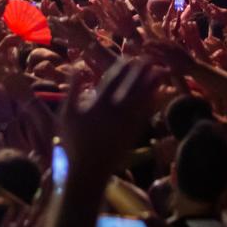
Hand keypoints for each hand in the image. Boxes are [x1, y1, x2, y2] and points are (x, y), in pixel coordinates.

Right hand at [60, 56, 159, 191]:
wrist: (89, 169)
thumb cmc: (74, 142)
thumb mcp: (67, 114)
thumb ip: (73, 89)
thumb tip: (77, 67)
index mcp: (99, 104)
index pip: (114, 79)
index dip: (123, 66)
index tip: (129, 57)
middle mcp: (116, 110)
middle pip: (132, 85)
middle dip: (141, 71)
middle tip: (149, 58)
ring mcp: (128, 122)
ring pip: (143, 98)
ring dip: (152, 83)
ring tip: (160, 71)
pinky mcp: (134, 132)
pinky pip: (146, 112)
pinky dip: (153, 101)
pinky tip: (158, 94)